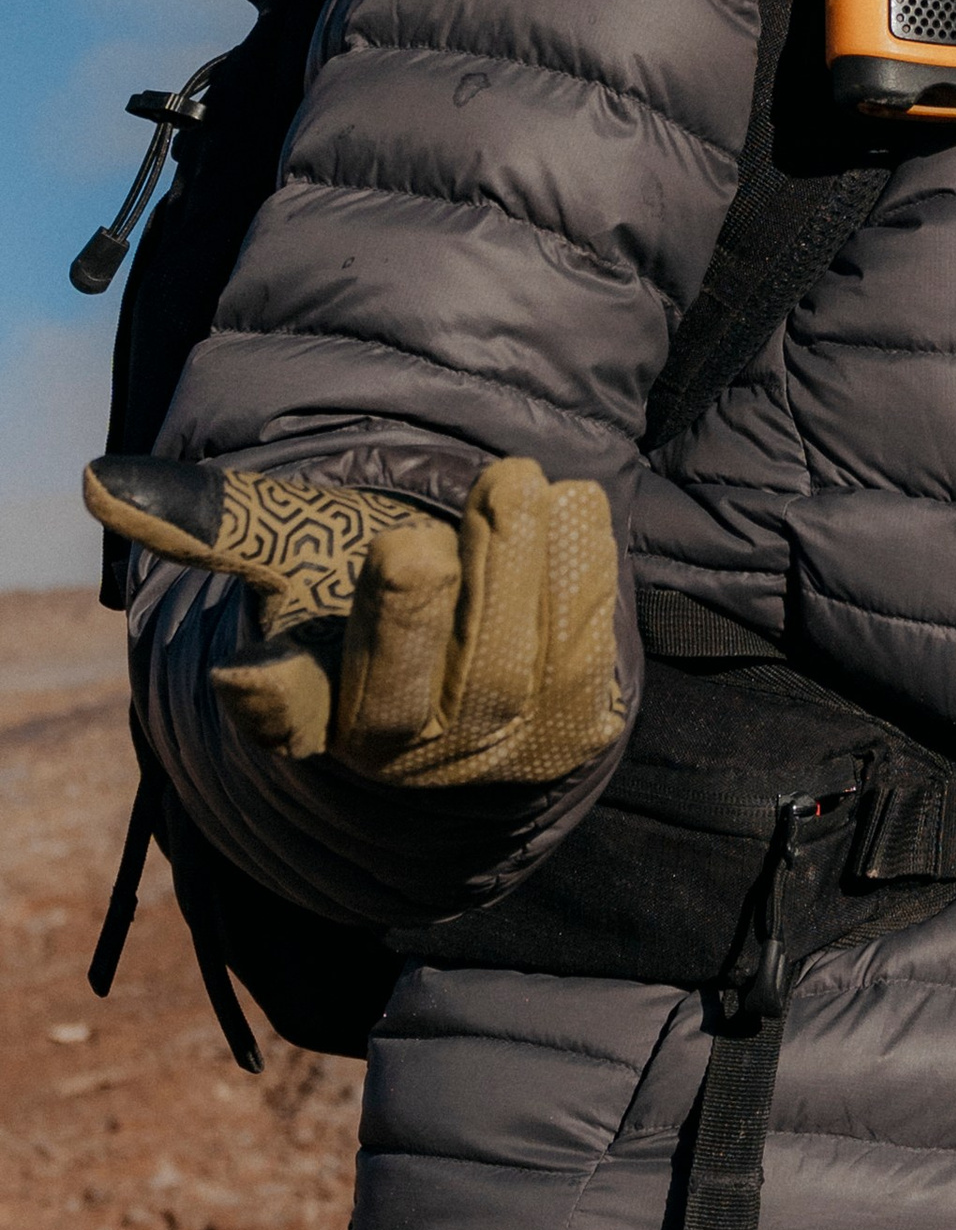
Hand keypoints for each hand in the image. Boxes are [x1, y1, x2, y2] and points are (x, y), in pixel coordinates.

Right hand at [84, 452, 624, 786]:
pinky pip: (582, 664)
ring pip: (500, 673)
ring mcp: (486, 748)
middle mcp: (394, 746)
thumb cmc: (360, 581)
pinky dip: (582, 585)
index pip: (281, 716)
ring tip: (516, 481)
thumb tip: (98, 482)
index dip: (269, 698)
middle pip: (395, 699)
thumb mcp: (290, 548)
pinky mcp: (567, 730)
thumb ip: (211, 518)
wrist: (476, 632)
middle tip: (411, 543)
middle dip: (403, 624)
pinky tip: (575, 507)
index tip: (250, 668)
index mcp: (310, 709)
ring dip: (513, 576)